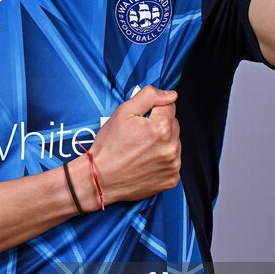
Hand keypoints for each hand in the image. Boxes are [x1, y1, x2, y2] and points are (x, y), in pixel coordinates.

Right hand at [87, 85, 181, 204]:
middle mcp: (171, 147)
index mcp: (161, 128)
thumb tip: (170, 95)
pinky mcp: (171, 179)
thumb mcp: (123, 112)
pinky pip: (172, 162)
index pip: (170, 106)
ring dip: (163, 143)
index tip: (142, 119)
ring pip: (174, 143)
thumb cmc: (109, 147)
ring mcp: (173, 165)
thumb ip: (148, 97)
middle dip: (159, 125)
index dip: (154, 109)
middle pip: (173, 125)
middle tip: (139, 135)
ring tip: (142, 149)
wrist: (100, 179)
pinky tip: (147, 162)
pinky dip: (163, 160)